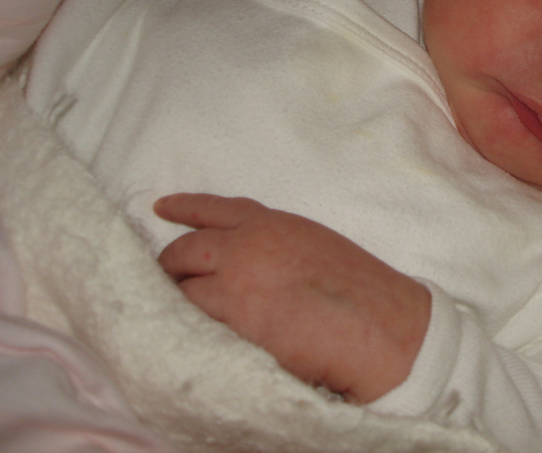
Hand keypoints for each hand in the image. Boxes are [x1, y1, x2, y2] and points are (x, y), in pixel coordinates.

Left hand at [155, 193, 429, 402]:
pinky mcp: (234, 313)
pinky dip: (188, 324)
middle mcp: (251, 241)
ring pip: (183, 284)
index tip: (161, 207)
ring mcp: (238, 276)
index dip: (184, 207)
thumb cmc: (362, 294)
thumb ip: (280, 248)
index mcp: (276, 223)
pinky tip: (190, 334)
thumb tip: (255, 266)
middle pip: (188, 246)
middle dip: (172, 264)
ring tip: (181, 315)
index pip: (217, 208)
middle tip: (170, 281)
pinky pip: (192, 316)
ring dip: (179, 299)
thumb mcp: (317, 248)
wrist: (380, 325)